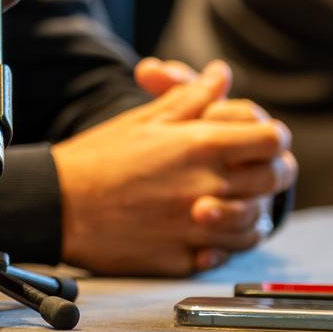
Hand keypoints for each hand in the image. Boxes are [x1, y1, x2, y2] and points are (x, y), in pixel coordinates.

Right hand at [52, 62, 295, 275]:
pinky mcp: (185, 256)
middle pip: (275, 179)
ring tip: (228, 198)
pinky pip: (227, 251)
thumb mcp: (143, 119)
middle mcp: (207, 185)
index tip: (256, 138)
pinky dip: (225, 241)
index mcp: (199, 146)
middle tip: (249, 168)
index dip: (271, 136)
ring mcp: (198, 225)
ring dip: (251, 208)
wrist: (57, 204)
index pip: (273, 139)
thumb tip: (220, 75)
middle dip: (271, 170)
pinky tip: (208, 227)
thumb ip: (190, 98)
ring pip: (257, 221)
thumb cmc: (97, 157)